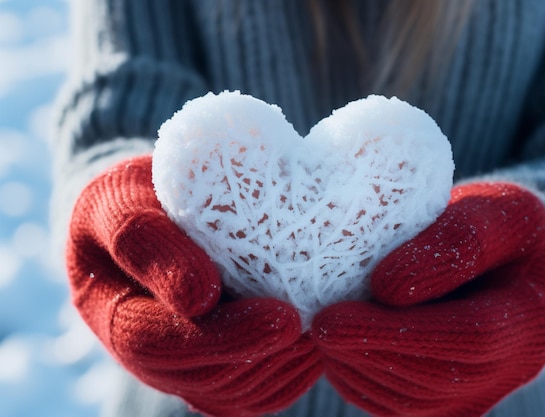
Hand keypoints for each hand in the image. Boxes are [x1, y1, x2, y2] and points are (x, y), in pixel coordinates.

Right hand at [67, 155, 321, 416]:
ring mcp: (178, 361)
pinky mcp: (210, 362)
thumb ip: (144, 241)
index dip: (219, 338)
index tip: (281, 316)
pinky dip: (285, 378)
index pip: (153, 342)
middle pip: (197, 379)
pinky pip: (246, 392)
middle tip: (311, 331)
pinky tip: (314, 349)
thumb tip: (199, 299)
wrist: (151, 208)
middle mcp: (144, 350)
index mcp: (112, 312)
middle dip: (258, 358)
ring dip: (278, 372)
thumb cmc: (136, 196)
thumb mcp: (121, 199)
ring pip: (227, 394)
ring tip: (320, 339)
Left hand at [312, 182, 544, 416]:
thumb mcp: (496, 212)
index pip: (468, 337)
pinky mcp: (449, 402)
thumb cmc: (502, 232)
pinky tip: (338, 346)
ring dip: (355, 368)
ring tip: (322, 329)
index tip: (334, 317)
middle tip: (317, 324)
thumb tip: (386, 288)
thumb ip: (457, 241)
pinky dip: (359, 379)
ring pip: (408, 400)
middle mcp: (511, 370)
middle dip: (364, 352)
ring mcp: (479, 393)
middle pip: (431, 377)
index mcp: (531, 320)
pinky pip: (397, 405)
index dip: (398, 331)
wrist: (513, 268)